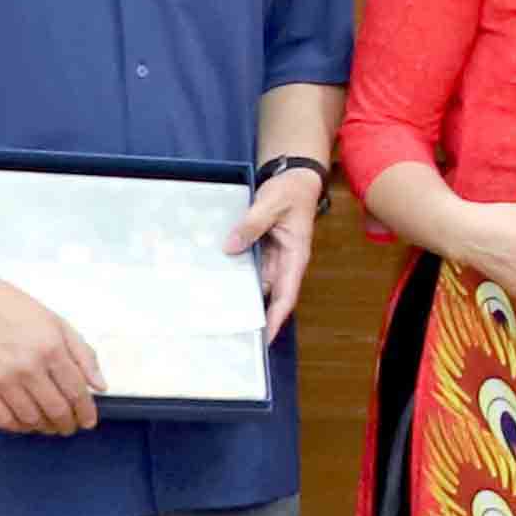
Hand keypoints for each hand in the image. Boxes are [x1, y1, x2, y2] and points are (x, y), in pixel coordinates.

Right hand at [0, 275, 106, 437]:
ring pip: (31, 419)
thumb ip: (83, 355)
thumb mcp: (58, 323)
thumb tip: (100, 386)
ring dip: (44, 427)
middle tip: (69, 426)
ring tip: (48, 424)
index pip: (76, 392)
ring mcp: (1, 379)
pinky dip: (18, 427)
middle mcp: (28, 367)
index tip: (88, 421)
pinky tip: (25, 422)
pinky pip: (2, 420)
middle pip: (55, 410)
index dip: (85, 412)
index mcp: (51, 348)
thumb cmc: (15, 308)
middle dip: (67, 424)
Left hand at [229, 164, 322, 335]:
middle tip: (235, 334)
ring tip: (223, 316)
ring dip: (245, 298)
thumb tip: (230, 248)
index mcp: (295, 256)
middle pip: (272, 296)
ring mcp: (273, 258)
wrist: (295, 178)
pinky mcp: (263, 251)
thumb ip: (251, 226)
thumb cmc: (290, 192)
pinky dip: (239, 278)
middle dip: (257, 315)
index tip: (265, 337)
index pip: (287, 294)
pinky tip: (220, 284)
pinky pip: (251, 269)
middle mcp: (285, 263)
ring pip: (259, 284)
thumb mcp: (271, 205)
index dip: (276, 317)